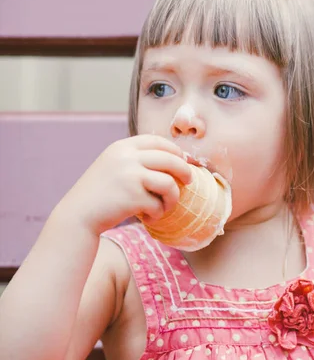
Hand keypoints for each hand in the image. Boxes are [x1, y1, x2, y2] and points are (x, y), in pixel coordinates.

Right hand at [59, 135, 191, 234]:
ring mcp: (130, 175)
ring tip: (164, 207)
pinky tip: (147, 218)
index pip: (157, 141)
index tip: (183, 160)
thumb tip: (175, 159)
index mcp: (122, 147)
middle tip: (189, 181)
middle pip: (171, 159)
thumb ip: (136, 159)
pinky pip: (158, 205)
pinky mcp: (133, 196)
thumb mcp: (113, 165)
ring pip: (169, 183)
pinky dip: (157, 214)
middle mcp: (126, 157)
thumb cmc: (100, 194)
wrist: (77, 215)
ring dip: (172, 198)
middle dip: (185, 170)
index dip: (174, 150)